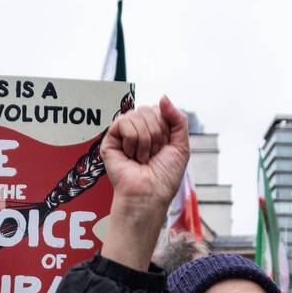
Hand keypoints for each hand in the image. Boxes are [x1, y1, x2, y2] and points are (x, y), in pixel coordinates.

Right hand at [99, 96, 190, 270]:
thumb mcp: (181, 145)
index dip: (166, 129)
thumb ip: (178, 118)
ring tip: (142, 158)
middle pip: (149, 111)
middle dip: (157, 135)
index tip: (164, 149)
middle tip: (152, 156)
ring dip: (146, 141)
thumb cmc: (165, 177)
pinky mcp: (110, 140)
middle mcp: (138, 129)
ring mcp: (123, 134)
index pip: (160, 110)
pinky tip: (131, 156)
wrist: (149, 195)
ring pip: (137, 116)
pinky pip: (124, 122)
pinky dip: (133, 140)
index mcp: (154, 129)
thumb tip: (163, 97)